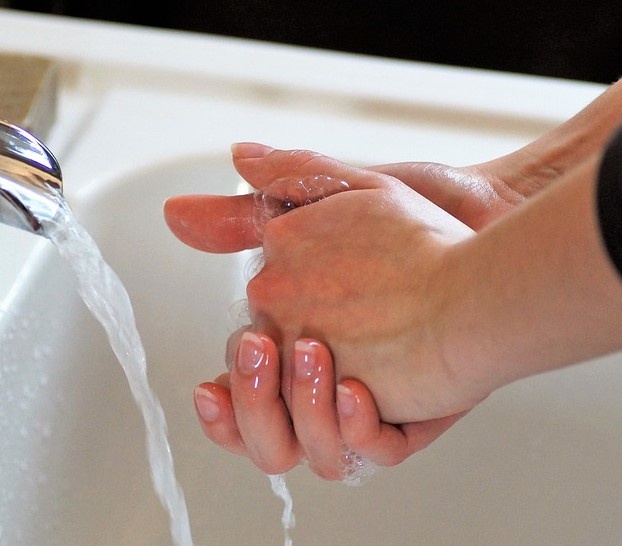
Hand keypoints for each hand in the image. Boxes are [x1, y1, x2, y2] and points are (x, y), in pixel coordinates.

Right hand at [166, 143, 483, 423]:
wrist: (478, 219)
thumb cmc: (403, 215)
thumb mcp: (315, 207)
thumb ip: (244, 216)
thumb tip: (175, 213)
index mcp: (294, 338)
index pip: (240, 391)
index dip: (221, 401)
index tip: (208, 387)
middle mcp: (325, 377)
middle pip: (267, 433)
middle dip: (253, 406)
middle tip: (264, 353)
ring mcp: (368, 395)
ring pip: (313, 450)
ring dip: (302, 413)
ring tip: (318, 355)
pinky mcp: (412, 410)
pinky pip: (375, 449)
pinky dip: (358, 429)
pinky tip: (360, 388)